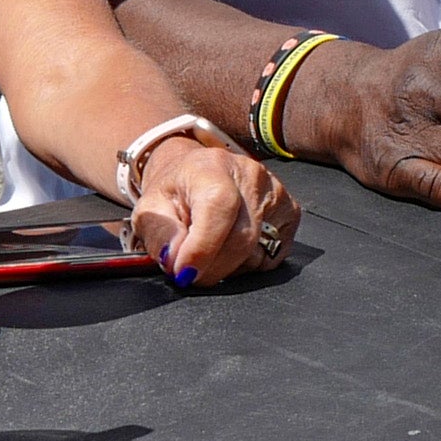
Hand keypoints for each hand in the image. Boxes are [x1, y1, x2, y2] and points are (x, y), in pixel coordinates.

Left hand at [125, 129, 293, 283]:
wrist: (194, 175)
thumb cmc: (174, 192)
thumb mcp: (149, 210)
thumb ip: (160, 235)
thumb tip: (177, 261)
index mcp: (212, 167)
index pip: (219, 208)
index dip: (202, 248)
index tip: (183, 272)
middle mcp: (251, 174)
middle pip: (240, 239)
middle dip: (210, 268)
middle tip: (188, 272)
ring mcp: (276, 192)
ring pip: (256, 253)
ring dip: (227, 267)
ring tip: (209, 251)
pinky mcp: (290, 211)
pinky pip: (271, 257)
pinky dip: (248, 264)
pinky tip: (231, 248)